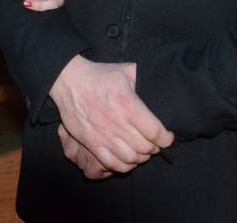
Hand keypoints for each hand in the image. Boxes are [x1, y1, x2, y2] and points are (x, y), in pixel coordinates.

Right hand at [49, 56, 172, 173]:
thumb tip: (163, 83)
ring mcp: (102, 135)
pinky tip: (127, 157)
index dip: (166, 138)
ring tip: (141, 150)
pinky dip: (124, 165)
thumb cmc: (100, 75)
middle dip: (154, 147)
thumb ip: (144, 78)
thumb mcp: (125, 70)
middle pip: (145, 147)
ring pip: (131, 158)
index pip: (155, 132)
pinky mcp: (90, 142)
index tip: (167, 137)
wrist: (69, 81)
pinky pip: (112, 163)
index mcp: (127, 104)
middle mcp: (116, 122)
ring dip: (140, 157)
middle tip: (154, 142)